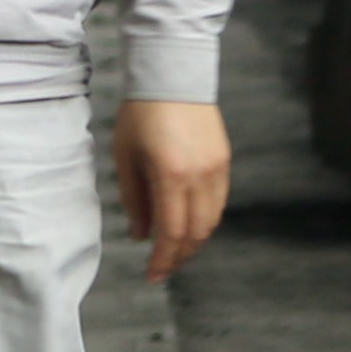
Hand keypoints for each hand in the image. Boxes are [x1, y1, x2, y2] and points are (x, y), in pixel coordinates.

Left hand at [115, 99, 231, 281]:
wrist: (172, 75)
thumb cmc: (140, 114)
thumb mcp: (125, 156)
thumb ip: (133, 199)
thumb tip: (140, 235)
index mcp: (171, 175)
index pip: (171, 232)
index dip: (163, 259)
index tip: (152, 275)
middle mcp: (200, 176)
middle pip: (196, 232)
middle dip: (179, 256)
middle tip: (162, 268)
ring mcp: (217, 169)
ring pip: (211, 220)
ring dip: (194, 240)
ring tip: (174, 250)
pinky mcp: (224, 162)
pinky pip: (218, 202)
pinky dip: (204, 220)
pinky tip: (188, 224)